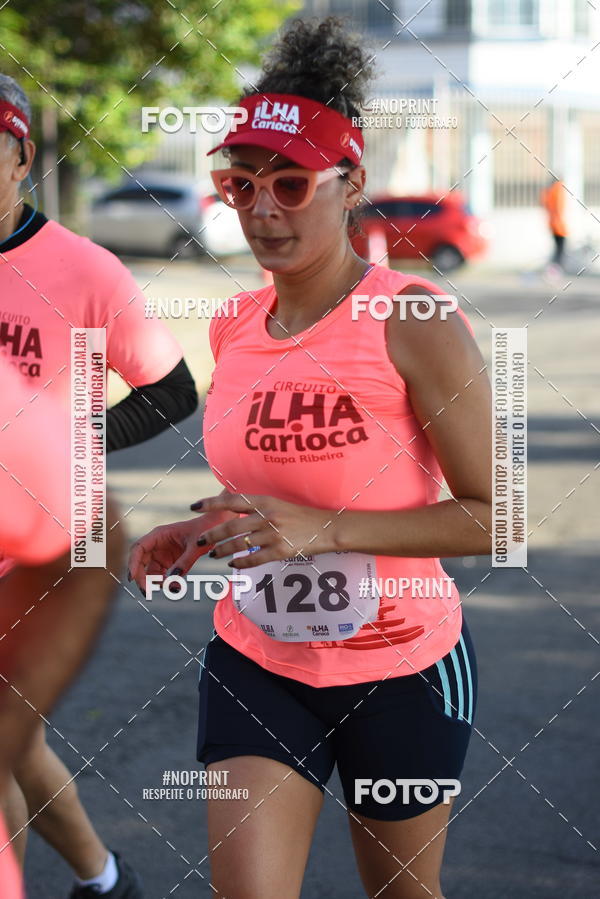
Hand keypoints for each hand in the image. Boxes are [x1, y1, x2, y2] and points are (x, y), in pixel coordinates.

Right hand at [128, 512, 228, 593]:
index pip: (138, 548)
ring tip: (166, 587)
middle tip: (146, 591)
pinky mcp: (169, 561)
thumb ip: (185, 562)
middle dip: (140, 577)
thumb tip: (172, 582)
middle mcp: (157, 543)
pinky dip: (163, 582)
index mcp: (159, 534)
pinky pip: (160, 574)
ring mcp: (162, 553)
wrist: (215, 527)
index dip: (132, 563)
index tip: (132, 578)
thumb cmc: (205, 531)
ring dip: (152, 581)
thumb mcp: (196, 546)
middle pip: (140, 561)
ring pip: (149, 570)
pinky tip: (172, 585)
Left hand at [189, 492, 337, 568]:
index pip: (232, 500)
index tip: (194, 506)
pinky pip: (254, 558)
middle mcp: (267, 516)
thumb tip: (231, 507)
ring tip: (213, 554)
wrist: (327, 528)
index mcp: (266, 501)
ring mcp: (274, 534)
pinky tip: (233, 564)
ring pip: (240, 544)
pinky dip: (241, 562)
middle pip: (231, 526)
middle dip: (212, 534)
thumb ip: (256, 506)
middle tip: (200, 540)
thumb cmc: (300, 516)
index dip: (211, 503)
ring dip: (223, 550)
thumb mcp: (278, 504)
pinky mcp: (281, 551)